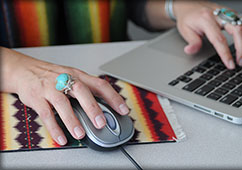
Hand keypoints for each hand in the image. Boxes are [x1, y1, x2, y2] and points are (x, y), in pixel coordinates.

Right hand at [1, 47, 128, 144]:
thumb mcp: (72, 77)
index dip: (113, 97)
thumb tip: (104, 106)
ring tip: (80, 134)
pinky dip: (54, 127)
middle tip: (101, 123)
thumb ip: (87, 90)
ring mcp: (50, 88)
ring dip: (72, 120)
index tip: (123, 109)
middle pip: (82, 91)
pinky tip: (61, 137)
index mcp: (78, 75)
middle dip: (93, 108)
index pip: (99, 84)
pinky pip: (46, 114)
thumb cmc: (52, 76)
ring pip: (63, 103)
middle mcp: (65, 80)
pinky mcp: (37, 98)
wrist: (26, 70)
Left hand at [173, 0, 241, 68]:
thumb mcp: (185, 30)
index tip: (230, 64)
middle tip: (241, 62)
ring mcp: (228, 13)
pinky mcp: (232, 14)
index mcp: (205, 19)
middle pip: (237, 30)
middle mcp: (219, 14)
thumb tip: (190, 51)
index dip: (226, 53)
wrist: (190, 6)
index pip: (218, 39)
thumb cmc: (188, 18)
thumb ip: (191, 42)